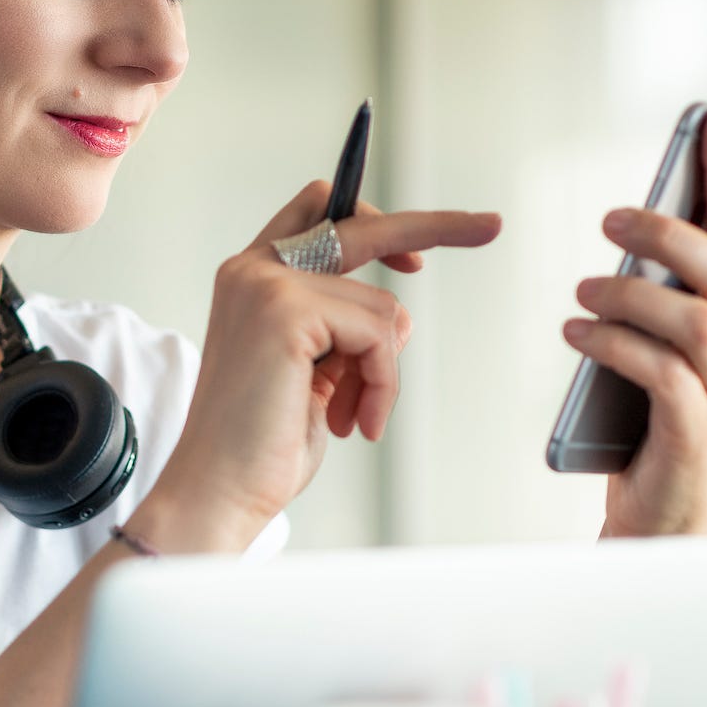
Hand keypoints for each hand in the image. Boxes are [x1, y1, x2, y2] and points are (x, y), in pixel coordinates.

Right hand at [140, 180, 500, 551]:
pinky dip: (381, 383)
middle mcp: (252, 270)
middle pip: (360, 223)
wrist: (217, 490)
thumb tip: (398, 319)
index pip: (318, 216)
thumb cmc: (259, 446)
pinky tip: (354, 420)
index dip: (374, 222)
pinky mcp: (286, 309)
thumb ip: (343, 333)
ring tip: (353, 415)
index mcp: (251, 281)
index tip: (419, 251)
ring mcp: (266, 285)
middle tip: (489, 226)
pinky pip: (378, 333)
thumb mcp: (313, 375)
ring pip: (381, 307)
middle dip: (434, 225)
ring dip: (383, 371)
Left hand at [564, 108, 706, 538]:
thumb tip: (629, 230)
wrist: (661, 518)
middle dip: (668, 233)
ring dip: (634, 296)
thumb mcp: (657, 345)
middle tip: (609, 220)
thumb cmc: (653, 423)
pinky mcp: (696, 436)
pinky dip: (618, 348)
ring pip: (699, 323)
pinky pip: (666, 378)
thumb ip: (657, 296)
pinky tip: (576, 334)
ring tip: (580, 293)